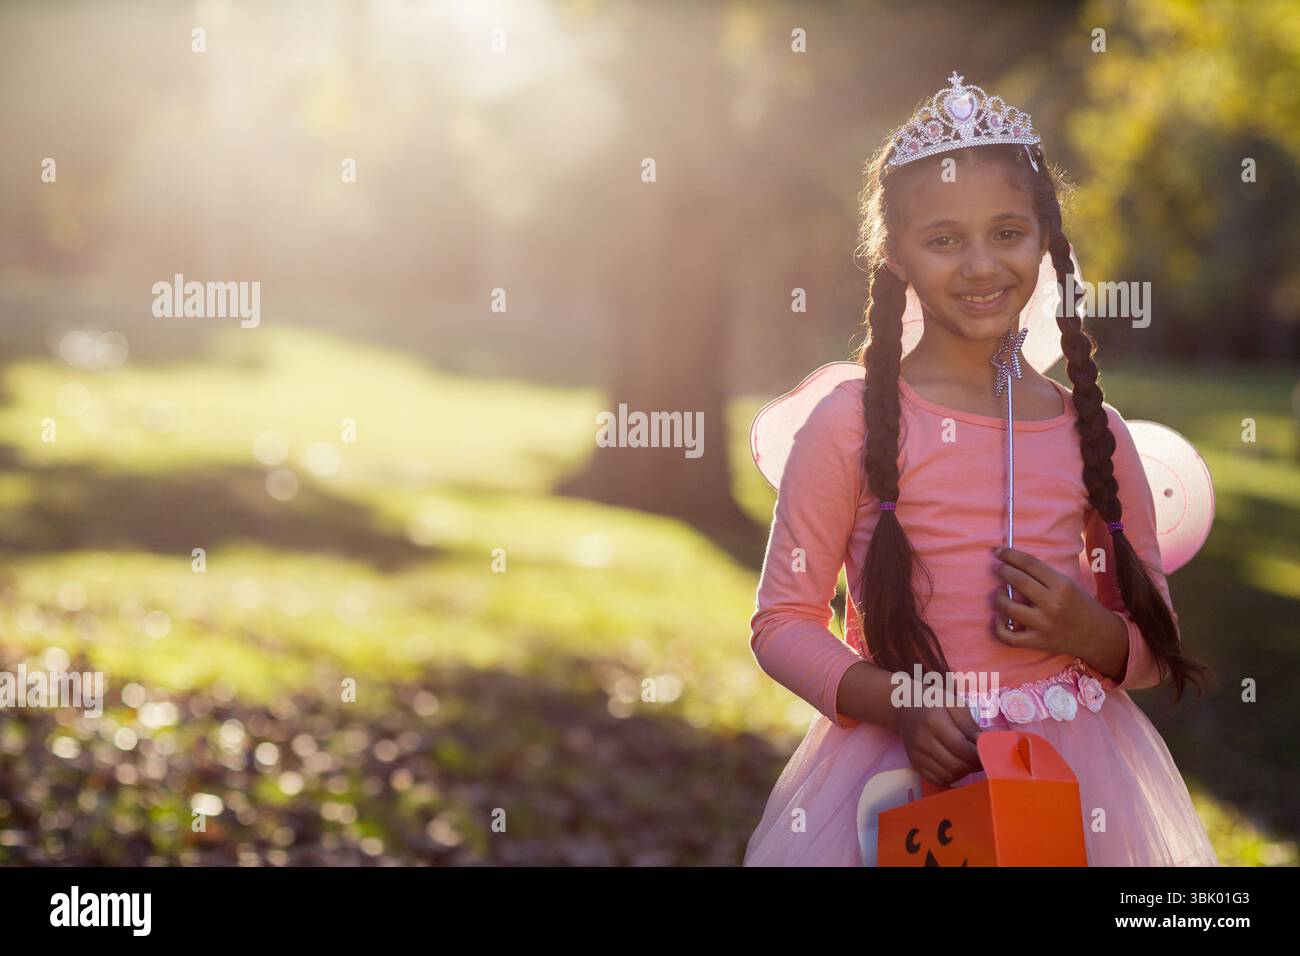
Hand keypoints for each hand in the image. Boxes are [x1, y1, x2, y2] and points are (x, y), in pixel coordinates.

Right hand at [895, 698, 982, 788]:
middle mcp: (923, 742)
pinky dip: (951, 778)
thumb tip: (986, 744)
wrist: (904, 707)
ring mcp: (917, 756)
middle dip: (973, 766)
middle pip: (955, 765)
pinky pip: (937, 780)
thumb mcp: (954, 704)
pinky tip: (957, 768)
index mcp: (933, 723)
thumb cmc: (933, 702)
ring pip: (948, 776)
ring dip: (964, 773)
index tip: (991, 754)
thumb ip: (969, 725)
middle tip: (983, 760)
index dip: (978, 755)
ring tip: (970, 762)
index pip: (960, 747)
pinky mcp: (915, 765)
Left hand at [992, 546, 1114, 657]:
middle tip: (999, 569)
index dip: (1011, 555)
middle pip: (1019, 581)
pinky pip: (1010, 637)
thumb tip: (1014, 564)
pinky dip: (999, 628)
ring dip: (999, 598)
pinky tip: (1000, 620)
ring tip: (1000, 593)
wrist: (1097, 635)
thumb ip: (1044, 576)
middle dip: (1003, 571)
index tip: (999, 552)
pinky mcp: (1039, 642)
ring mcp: (1044, 625)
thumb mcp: (1068, 584)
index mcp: (1062, 585)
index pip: (1030, 564)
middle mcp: (1052, 604)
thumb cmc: (1080, 605)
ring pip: (1009, 608)